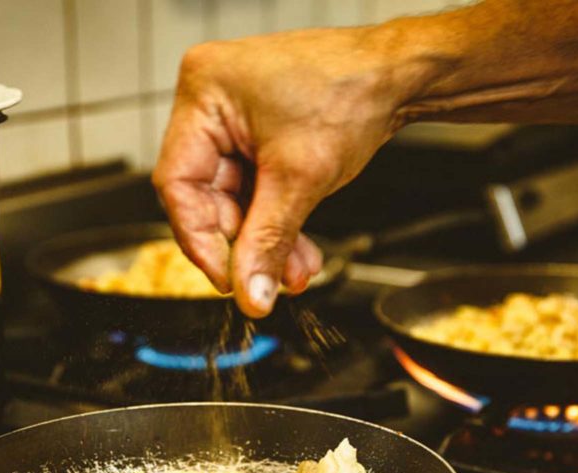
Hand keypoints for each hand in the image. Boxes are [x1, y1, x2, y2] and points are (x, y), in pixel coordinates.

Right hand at [153, 28, 413, 317]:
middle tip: (266, 280)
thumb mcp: (301, 178)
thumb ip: (268, 242)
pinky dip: (277, 219)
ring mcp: (235, 117)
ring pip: (237, 198)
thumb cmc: (352, 91)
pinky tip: (297, 249)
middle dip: (245, 242)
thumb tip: (248, 293)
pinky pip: (256, 187)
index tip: (227, 279)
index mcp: (203, 94)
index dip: (201, 240)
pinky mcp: (259, 132)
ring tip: (294, 271)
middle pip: (208, 195)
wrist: (399, 75)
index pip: (177, 183)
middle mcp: (210, 101)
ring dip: (266, 238)